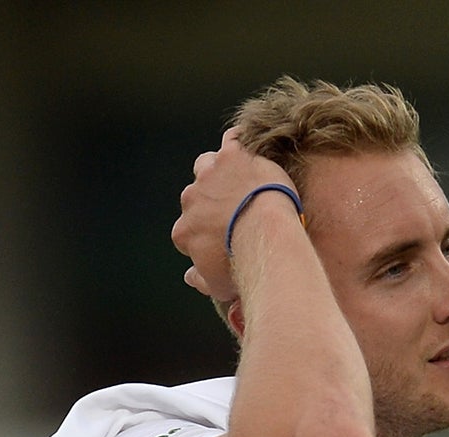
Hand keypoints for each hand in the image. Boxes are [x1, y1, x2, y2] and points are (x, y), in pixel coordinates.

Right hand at [171, 127, 298, 305]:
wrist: (264, 236)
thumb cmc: (242, 265)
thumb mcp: (218, 285)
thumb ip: (200, 279)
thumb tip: (189, 275)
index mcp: (183, 231)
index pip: (187, 228)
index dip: (205, 230)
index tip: (223, 234)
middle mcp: (190, 199)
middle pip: (196, 194)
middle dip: (212, 200)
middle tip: (238, 207)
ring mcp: (210, 173)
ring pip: (207, 164)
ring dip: (220, 170)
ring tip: (242, 178)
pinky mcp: (232, 154)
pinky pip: (232, 139)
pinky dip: (239, 141)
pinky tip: (252, 149)